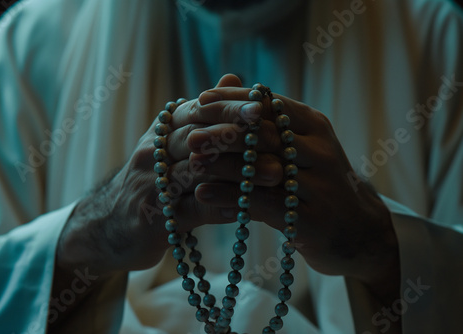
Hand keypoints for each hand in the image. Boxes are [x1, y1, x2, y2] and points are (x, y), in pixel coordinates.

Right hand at [55, 74, 269, 275]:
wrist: (106, 225)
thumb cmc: (150, 181)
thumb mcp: (170, 144)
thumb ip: (201, 114)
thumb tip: (233, 78)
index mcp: (161, 132)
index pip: (196, 111)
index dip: (229, 107)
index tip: (262, 106)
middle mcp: (153, 153)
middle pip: (197, 137)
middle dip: (238, 136)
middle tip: (277, 139)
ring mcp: (151, 186)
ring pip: (198, 172)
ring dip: (239, 174)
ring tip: (274, 175)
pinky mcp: (153, 219)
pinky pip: (192, 210)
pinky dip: (221, 206)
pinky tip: (247, 207)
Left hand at [187, 75, 398, 298]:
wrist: (358, 231)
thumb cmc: (318, 183)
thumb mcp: (302, 146)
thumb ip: (269, 120)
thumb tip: (230, 80)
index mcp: (315, 126)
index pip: (271, 104)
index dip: (235, 100)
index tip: (200, 99)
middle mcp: (320, 151)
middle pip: (267, 135)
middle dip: (225, 133)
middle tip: (190, 134)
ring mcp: (320, 186)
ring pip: (264, 170)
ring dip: (224, 166)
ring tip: (192, 163)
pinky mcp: (312, 220)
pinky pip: (264, 205)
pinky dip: (231, 199)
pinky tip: (203, 196)